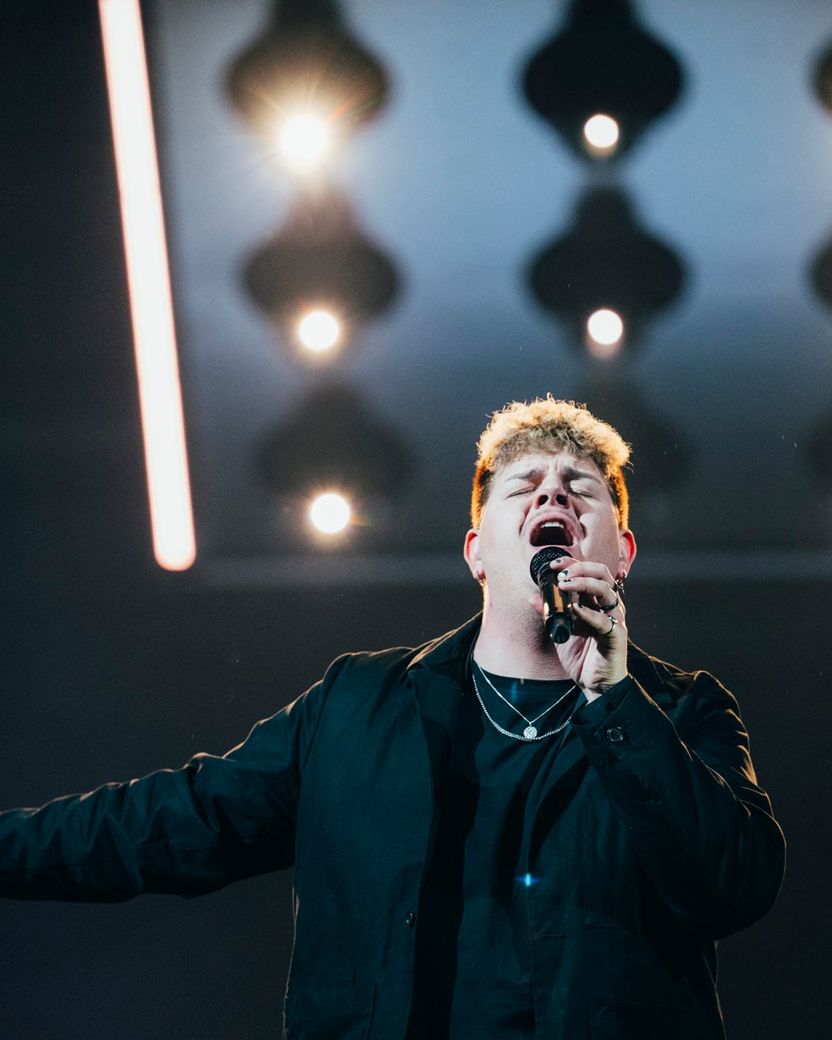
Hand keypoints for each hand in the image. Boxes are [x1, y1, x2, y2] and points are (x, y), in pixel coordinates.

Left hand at [529, 556, 626, 698]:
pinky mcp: (617, 636)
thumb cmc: (582, 656)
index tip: (553, 565)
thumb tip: (532, 597)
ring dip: (584, 584)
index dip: (572, 564)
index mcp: (595, 602)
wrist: (596, 684)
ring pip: (606, 591)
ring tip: (565, 585)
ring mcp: (614, 619)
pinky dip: (589, 613)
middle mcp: (607, 606)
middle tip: (561, 574)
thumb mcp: (560, 631)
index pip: (589, 573)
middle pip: (601, 574)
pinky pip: (605, 620)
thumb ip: (549, 613)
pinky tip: (575, 610)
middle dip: (580, 568)